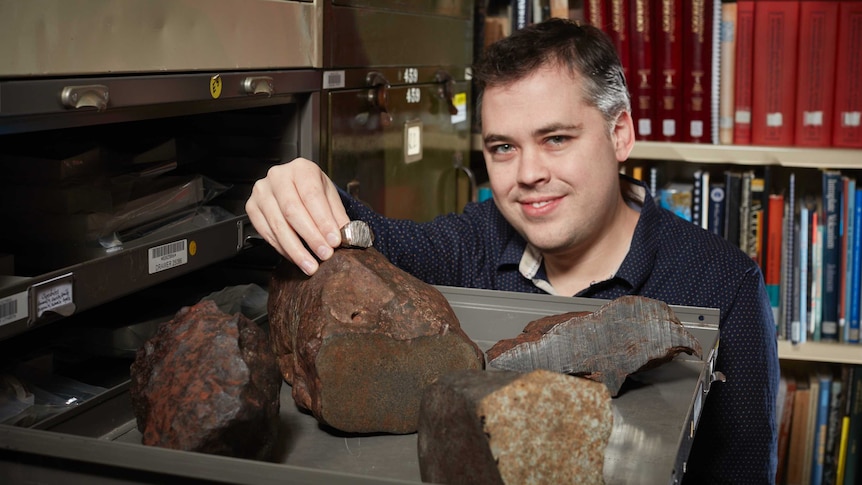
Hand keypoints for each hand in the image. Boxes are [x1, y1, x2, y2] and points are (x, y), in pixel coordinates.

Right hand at [245, 158, 349, 274]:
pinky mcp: (252, 208)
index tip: (334, 240)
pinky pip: (267, 233)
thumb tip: (347, 236)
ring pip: (278, 225)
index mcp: (301, 169)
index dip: (323, 221)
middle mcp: (278, 177)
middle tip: (324, 254)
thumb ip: (338, 216)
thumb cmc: (312, 189)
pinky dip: (283, 249)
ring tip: (310, 264)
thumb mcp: (330, 196)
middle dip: (311, 237)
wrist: (296, 186)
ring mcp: (262, 192)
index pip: (311, 196)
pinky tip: (297, 257)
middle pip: (292, 211)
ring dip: (296, 249)